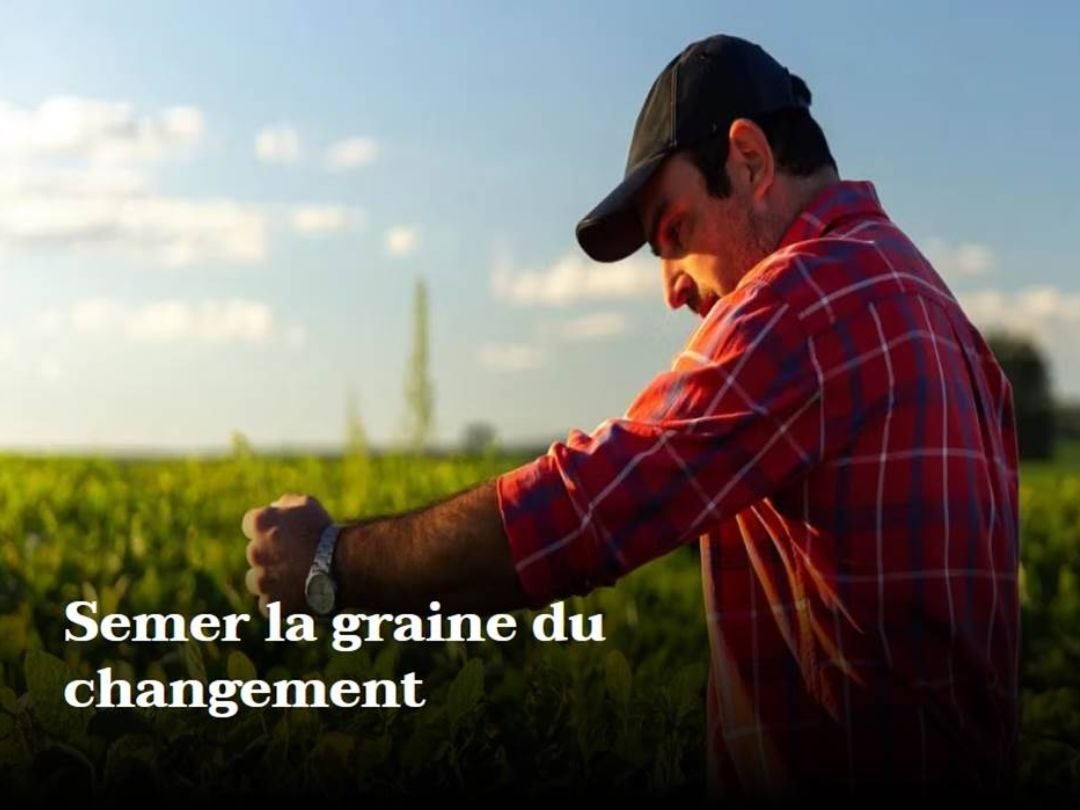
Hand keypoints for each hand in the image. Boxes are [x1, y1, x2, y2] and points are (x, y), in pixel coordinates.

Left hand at [242, 493, 331, 616]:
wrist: (343, 565)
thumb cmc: (326, 532)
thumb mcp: (307, 505)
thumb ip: (284, 504)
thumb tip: (274, 508)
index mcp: (259, 523)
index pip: (250, 525)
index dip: (268, 529)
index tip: (284, 534)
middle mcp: (254, 552)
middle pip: (255, 553)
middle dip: (271, 555)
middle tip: (297, 557)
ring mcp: (261, 580)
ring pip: (257, 581)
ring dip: (271, 580)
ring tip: (296, 579)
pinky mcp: (271, 604)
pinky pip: (269, 605)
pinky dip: (280, 602)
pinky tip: (298, 595)